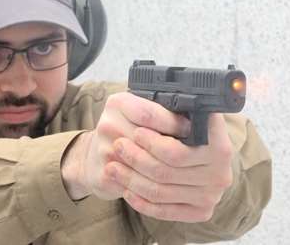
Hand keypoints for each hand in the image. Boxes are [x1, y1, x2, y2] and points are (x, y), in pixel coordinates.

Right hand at [61, 92, 191, 199]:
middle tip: (196, 154)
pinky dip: (156, 186)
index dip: (174, 123)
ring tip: (186, 170)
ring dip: (170, 170)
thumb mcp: (138, 112)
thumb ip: (160, 111)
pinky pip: (137, 184)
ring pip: (146, 165)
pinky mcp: (104, 175)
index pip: (150, 113)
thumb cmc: (125, 131)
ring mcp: (104, 151)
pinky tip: (171, 186)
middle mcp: (108, 124)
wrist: (92, 157)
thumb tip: (197, 118)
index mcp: (119, 103)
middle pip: (149, 140)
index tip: (192, 130)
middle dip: (176, 149)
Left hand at [108, 112, 233, 222]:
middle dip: (136, 158)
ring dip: (132, 179)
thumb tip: (155, 107)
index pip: (177, 151)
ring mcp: (211, 195)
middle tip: (118, 145)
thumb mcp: (189, 115)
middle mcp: (220, 173)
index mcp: (220, 145)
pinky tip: (126, 189)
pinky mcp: (201, 212)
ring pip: (160, 191)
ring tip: (113, 166)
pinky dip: (141, 201)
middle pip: (166, 170)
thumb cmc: (190, 131)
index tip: (135, 132)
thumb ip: (177, 112)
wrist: (207, 159)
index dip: (152, 143)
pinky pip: (165, 210)